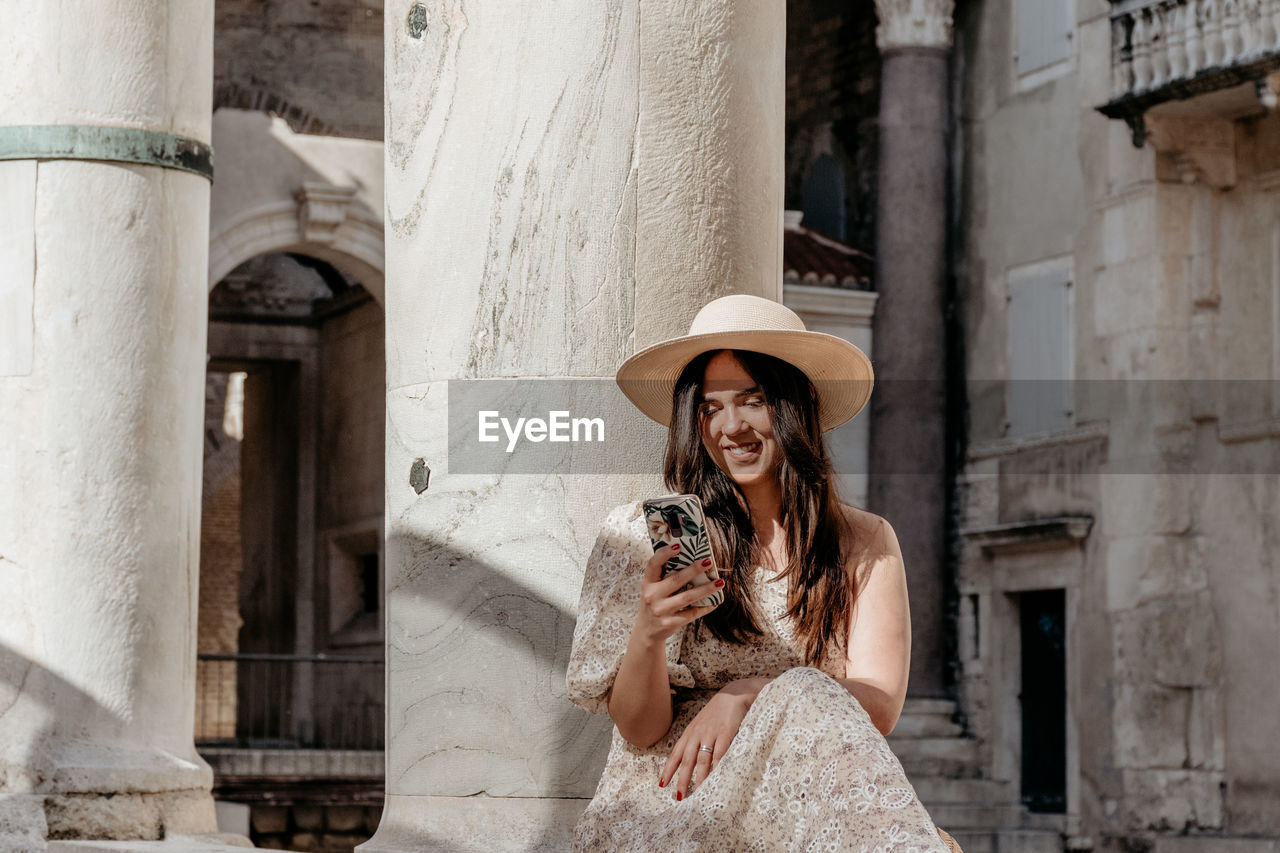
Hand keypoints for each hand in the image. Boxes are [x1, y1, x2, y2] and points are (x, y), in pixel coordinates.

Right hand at [632, 543, 723, 648]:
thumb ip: (664, 576)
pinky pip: (692, 613)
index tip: (678, 546)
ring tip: (719, 582)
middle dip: (694, 570)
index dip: (664, 554)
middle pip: (676, 580)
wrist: (647, 630)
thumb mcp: (652, 588)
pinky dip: (705, 607)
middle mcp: (652, 596)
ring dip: (706, 589)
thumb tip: (689, 559)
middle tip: (708, 562)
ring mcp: (661, 611)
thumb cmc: (654, 602)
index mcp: (647, 583)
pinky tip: (715, 602)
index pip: (653, 564)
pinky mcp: (671, 623)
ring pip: (688, 597)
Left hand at [659, 679, 763, 800]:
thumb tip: (690, 761)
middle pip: (687, 760)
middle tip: (679, 796)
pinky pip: (720, 751)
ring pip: (702, 759)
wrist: (734, 693)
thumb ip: (696, 740)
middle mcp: (697, 733)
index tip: (662, 784)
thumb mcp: (702, 724)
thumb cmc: (718, 713)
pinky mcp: (726, 731)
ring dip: (700, 777)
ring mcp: (711, 732)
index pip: (676, 753)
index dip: (669, 769)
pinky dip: (717, 765)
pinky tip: (716, 776)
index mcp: (690, 732)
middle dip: (682, 779)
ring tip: (698, 792)